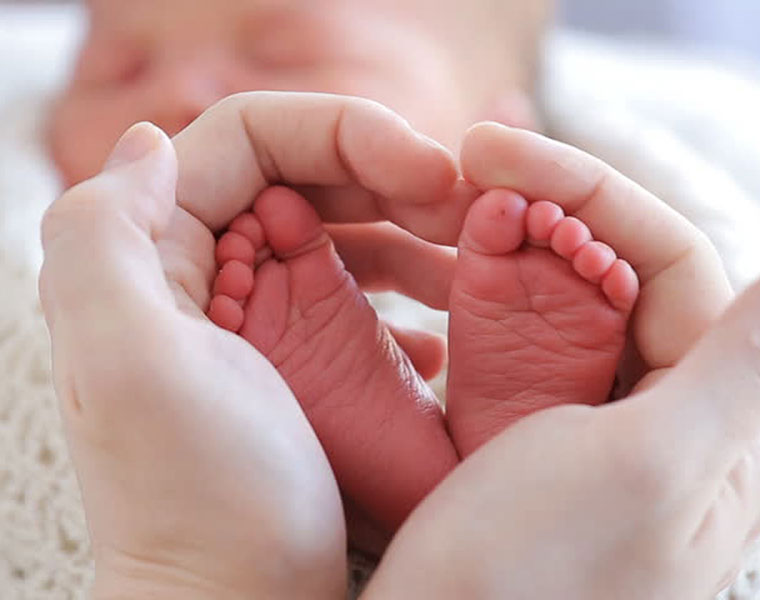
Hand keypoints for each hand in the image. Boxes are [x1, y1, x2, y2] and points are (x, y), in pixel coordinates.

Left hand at [39, 93, 473, 595]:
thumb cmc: (197, 503)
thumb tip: (150, 143)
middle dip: (391, 177)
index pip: (252, 137)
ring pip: (337, 229)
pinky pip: (354, 292)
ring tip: (465, 272)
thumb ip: (104, 236)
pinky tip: (436, 338)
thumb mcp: (132, 368)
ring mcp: (252, 314)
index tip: (429, 170)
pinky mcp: (296, 356)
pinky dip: (403, 296)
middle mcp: (198, 273)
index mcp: (154, 254)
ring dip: (408, 234)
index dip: (347, 131)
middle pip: (305, 174)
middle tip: (465, 209)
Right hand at [362, 124, 752, 598]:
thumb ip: (744, 365)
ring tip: (454, 210)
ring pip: (564, 302)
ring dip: (510, 247)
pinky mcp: (531, 436)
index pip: (675, 264)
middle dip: (549, 211)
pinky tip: (446, 275)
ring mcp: (590, 425)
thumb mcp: (650, 463)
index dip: (596, 196)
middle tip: (473, 169)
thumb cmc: (527, 579)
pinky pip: (519, 341)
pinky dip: (483, 296)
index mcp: (712, 422)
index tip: (504, 155)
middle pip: (619, 273)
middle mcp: (660, 416)